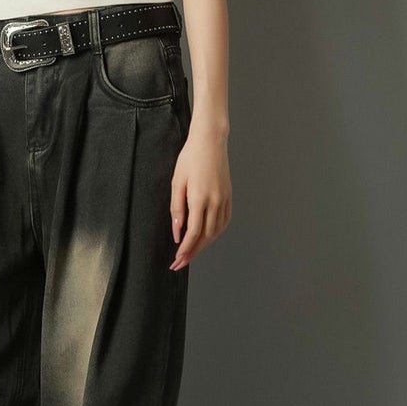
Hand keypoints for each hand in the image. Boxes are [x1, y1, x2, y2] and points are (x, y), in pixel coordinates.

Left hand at [169, 121, 231, 269]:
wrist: (210, 142)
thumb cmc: (189, 158)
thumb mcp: (177, 182)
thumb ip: (177, 209)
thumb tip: (177, 232)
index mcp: (200, 198)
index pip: (194, 232)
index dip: (185, 249)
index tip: (177, 259)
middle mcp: (216, 201)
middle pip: (206, 236)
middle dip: (193, 252)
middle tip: (180, 263)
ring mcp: (225, 199)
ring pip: (216, 231)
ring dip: (204, 245)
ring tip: (191, 253)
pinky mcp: (229, 197)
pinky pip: (224, 222)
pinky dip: (215, 233)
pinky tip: (206, 238)